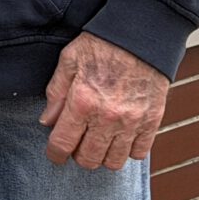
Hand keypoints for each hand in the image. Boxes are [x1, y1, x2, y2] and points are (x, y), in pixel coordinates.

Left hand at [40, 32, 167, 169]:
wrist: (140, 37)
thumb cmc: (102, 45)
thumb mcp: (69, 61)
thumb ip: (56, 93)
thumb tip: (47, 121)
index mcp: (82, 102)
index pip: (62, 144)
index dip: (55, 154)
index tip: (55, 155)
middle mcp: (107, 117)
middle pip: (88, 159)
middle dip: (78, 156)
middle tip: (78, 144)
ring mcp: (132, 122)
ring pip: (113, 162)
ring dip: (103, 157)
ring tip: (99, 142)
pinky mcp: (152, 122)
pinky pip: (138, 154)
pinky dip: (128, 151)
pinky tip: (121, 138)